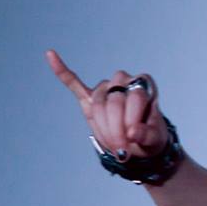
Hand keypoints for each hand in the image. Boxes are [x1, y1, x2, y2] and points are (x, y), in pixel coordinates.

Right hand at [45, 49, 168, 161]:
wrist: (139, 145)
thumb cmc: (150, 138)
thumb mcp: (155, 139)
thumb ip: (147, 134)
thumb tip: (133, 132)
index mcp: (145, 86)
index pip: (135, 97)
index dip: (132, 120)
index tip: (133, 140)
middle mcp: (125, 81)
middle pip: (114, 102)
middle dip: (116, 129)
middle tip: (122, 150)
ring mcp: (105, 88)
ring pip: (98, 105)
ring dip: (103, 128)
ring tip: (114, 145)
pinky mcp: (89, 97)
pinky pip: (73, 83)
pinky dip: (62, 71)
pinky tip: (51, 54)